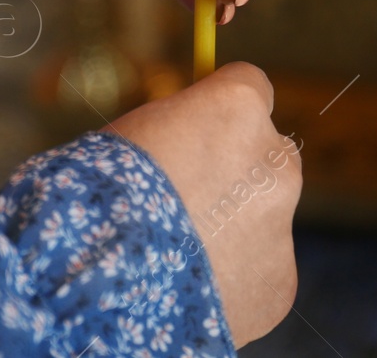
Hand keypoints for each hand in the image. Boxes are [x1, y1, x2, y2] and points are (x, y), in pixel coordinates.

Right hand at [106, 62, 300, 345]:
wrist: (94, 281)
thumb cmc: (96, 193)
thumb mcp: (134, 134)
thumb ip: (181, 132)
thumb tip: (194, 138)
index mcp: (238, 107)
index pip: (252, 87)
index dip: (222, 112)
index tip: (203, 128)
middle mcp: (275, 160)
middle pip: (269, 155)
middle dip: (237, 174)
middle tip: (185, 202)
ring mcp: (282, 226)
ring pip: (263, 220)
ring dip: (232, 231)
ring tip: (172, 256)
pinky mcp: (280, 283)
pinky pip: (258, 274)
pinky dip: (230, 281)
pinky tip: (186, 290)